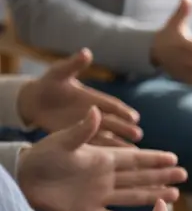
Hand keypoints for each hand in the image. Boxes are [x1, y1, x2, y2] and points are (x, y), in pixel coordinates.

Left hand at [17, 49, 142, 146]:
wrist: (34, 101)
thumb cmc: (48, 84)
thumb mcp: (58, 73)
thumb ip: (73, 64)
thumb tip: (86, 52)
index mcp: (94, 97)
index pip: (112, 105)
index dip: (123, 111)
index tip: (134, 117)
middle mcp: (95, 113)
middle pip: (114, 121)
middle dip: (126, 128)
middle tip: (137, 134)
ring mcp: (89, 125)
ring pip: (109, 135)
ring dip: (120, 142)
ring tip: (134, 150)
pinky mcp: (80, 136)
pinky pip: (95, 145)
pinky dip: (105, 150)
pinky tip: (118, 158)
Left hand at [17, 108, 186, 210]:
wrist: (22, 178)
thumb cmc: (41, 155)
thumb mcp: (63, 140)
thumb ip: (83, 130)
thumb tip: (98, 111)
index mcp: (102, 159)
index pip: (134, 159)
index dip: (154, 158)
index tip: (174, 158)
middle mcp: (105, 178)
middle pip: (140, 178)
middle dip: (162, 177)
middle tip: (183, 176)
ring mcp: (98, 196)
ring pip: (132, 197)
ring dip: (152, 196)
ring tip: (174, 196)